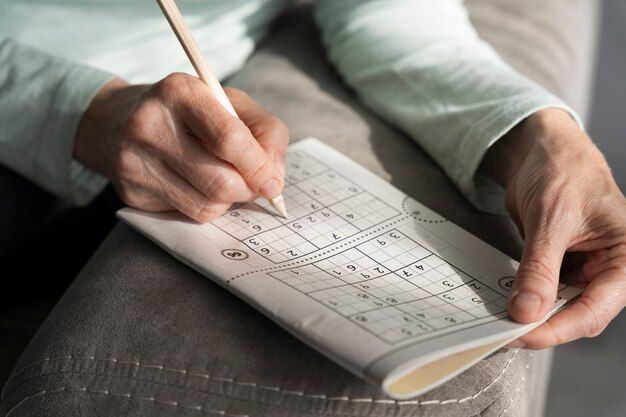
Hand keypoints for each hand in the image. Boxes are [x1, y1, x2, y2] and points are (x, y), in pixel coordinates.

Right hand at [74, 73, 287, 221]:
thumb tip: (274, 178)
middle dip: (248, 189)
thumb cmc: (188, 111)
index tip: (273, 182)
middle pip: (220, 180)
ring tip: (226, 180)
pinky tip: (200, 185)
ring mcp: (135, 160)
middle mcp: (150, 124)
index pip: (229, 138)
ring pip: (207, 204)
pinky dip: (208, 206)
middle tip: (256, 185)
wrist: (118, 121)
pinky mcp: (131, 191)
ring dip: (230, 200)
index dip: (259, 166)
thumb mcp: (231, 103)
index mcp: (179, 92)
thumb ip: (265, 132)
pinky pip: (189, 213)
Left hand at [480, 109, 625, 348]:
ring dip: (530, 314)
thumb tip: (526, 311)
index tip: (522, 336)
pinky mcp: (559, 266)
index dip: (557, 328)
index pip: (595, 309)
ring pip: (558, 307)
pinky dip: (523, 298)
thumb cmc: (563, 170)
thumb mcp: (552, 220)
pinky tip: (501, 301)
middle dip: (541, 326)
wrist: (543, 149)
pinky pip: (542, 290)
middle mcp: (609, 269)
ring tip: (497, 321)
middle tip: (502, 334)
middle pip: (577, 314)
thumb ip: (539, 268)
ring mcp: (583, 269)